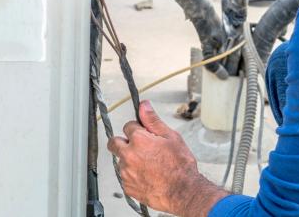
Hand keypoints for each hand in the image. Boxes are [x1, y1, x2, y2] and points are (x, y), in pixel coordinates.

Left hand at [107, 101, 229, 216]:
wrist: (183, 192)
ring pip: (120, 160)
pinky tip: (147, 176)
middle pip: (114, 142)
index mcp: (138, 140)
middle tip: (138, 147)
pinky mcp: (127, 186)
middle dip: (124, 142)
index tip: (145, 135)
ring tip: (148, 165)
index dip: (138, 129)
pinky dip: (133, 175)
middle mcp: (128, 155)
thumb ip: (153, 120)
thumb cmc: (180, 166)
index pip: (128, 126)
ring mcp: (126, 172)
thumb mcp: (171, 137)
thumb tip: (143, 106)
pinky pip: (125, 177)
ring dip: (129, 160)